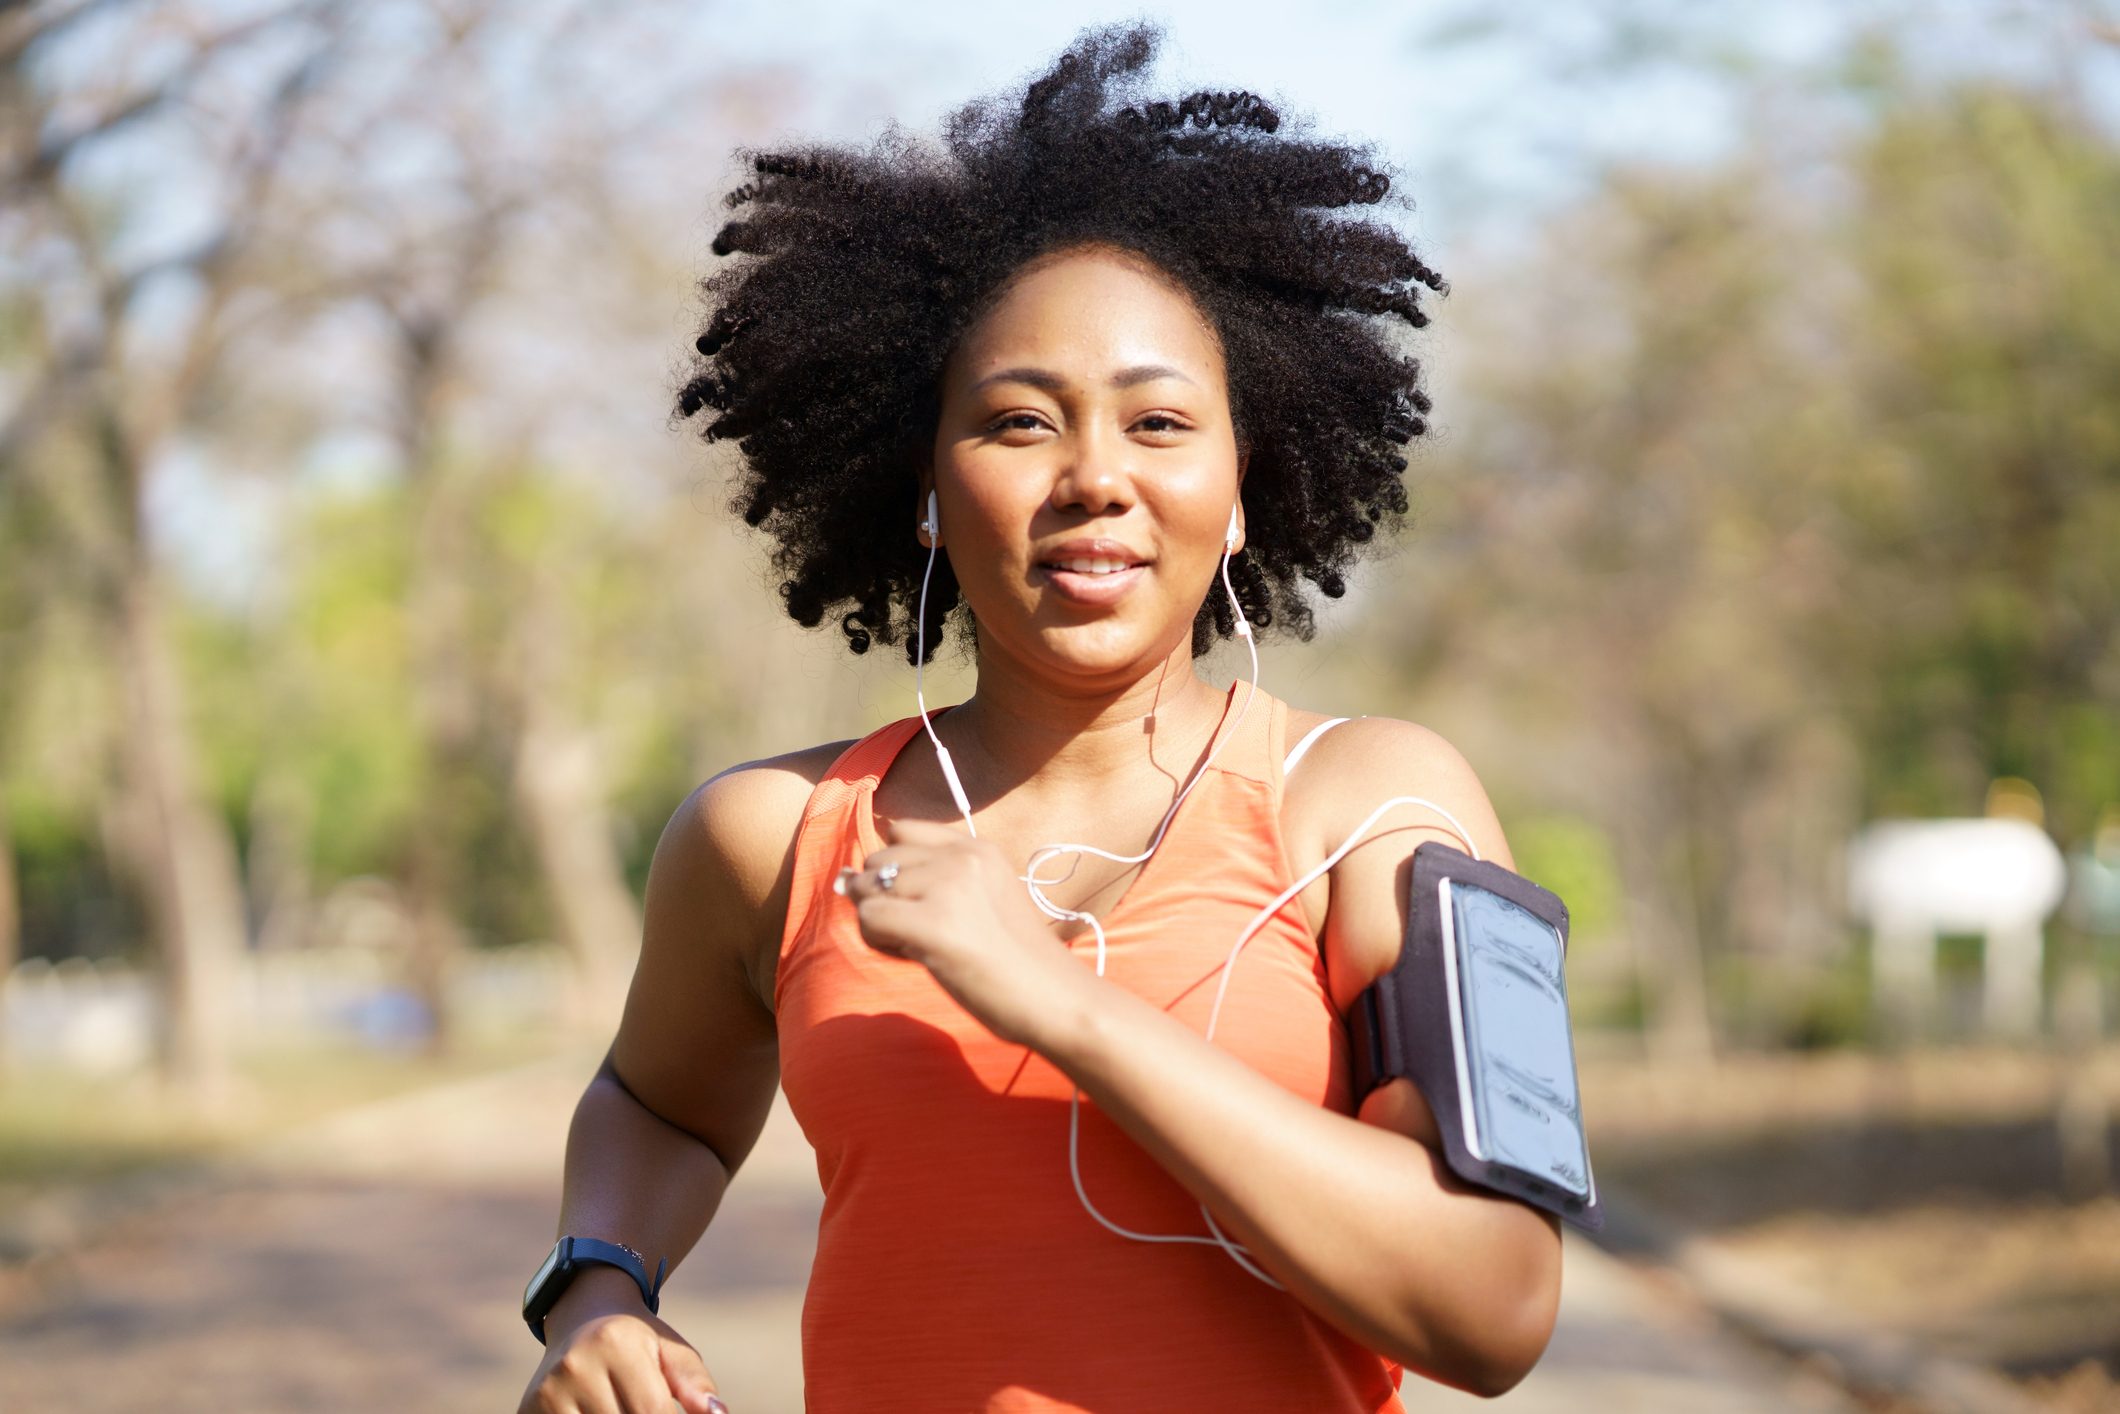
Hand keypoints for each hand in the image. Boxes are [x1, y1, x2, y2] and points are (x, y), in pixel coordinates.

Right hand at [518, 1307, 727, 1413]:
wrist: (581, 1313)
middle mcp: (576, 1365)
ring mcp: (548, 1390)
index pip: (653, 1412)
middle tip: (643, 1403)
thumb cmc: (638, 1338)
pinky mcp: (527, 1409)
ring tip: (623, 1403)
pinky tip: (599, 1408)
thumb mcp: (671, 1350)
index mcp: (616, 1345)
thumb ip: (695, 1383)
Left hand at [839, 816, 1094, 1046]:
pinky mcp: (933, 924)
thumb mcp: (984, 900)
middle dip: (883, 898)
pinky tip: (915, 958)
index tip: (918, 903)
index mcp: (977, 847)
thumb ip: (931, 881)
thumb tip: (849, 879)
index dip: (894, 868)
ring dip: (879, 923)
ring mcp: (948, 887)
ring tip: (919, 947)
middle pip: (878, 861)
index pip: (901, 831)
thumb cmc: (1018, 963)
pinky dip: (879, 943)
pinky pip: (869, 919)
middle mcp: (961, 857)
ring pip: (868, 890)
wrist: (1057, 999)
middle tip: (920, 935)